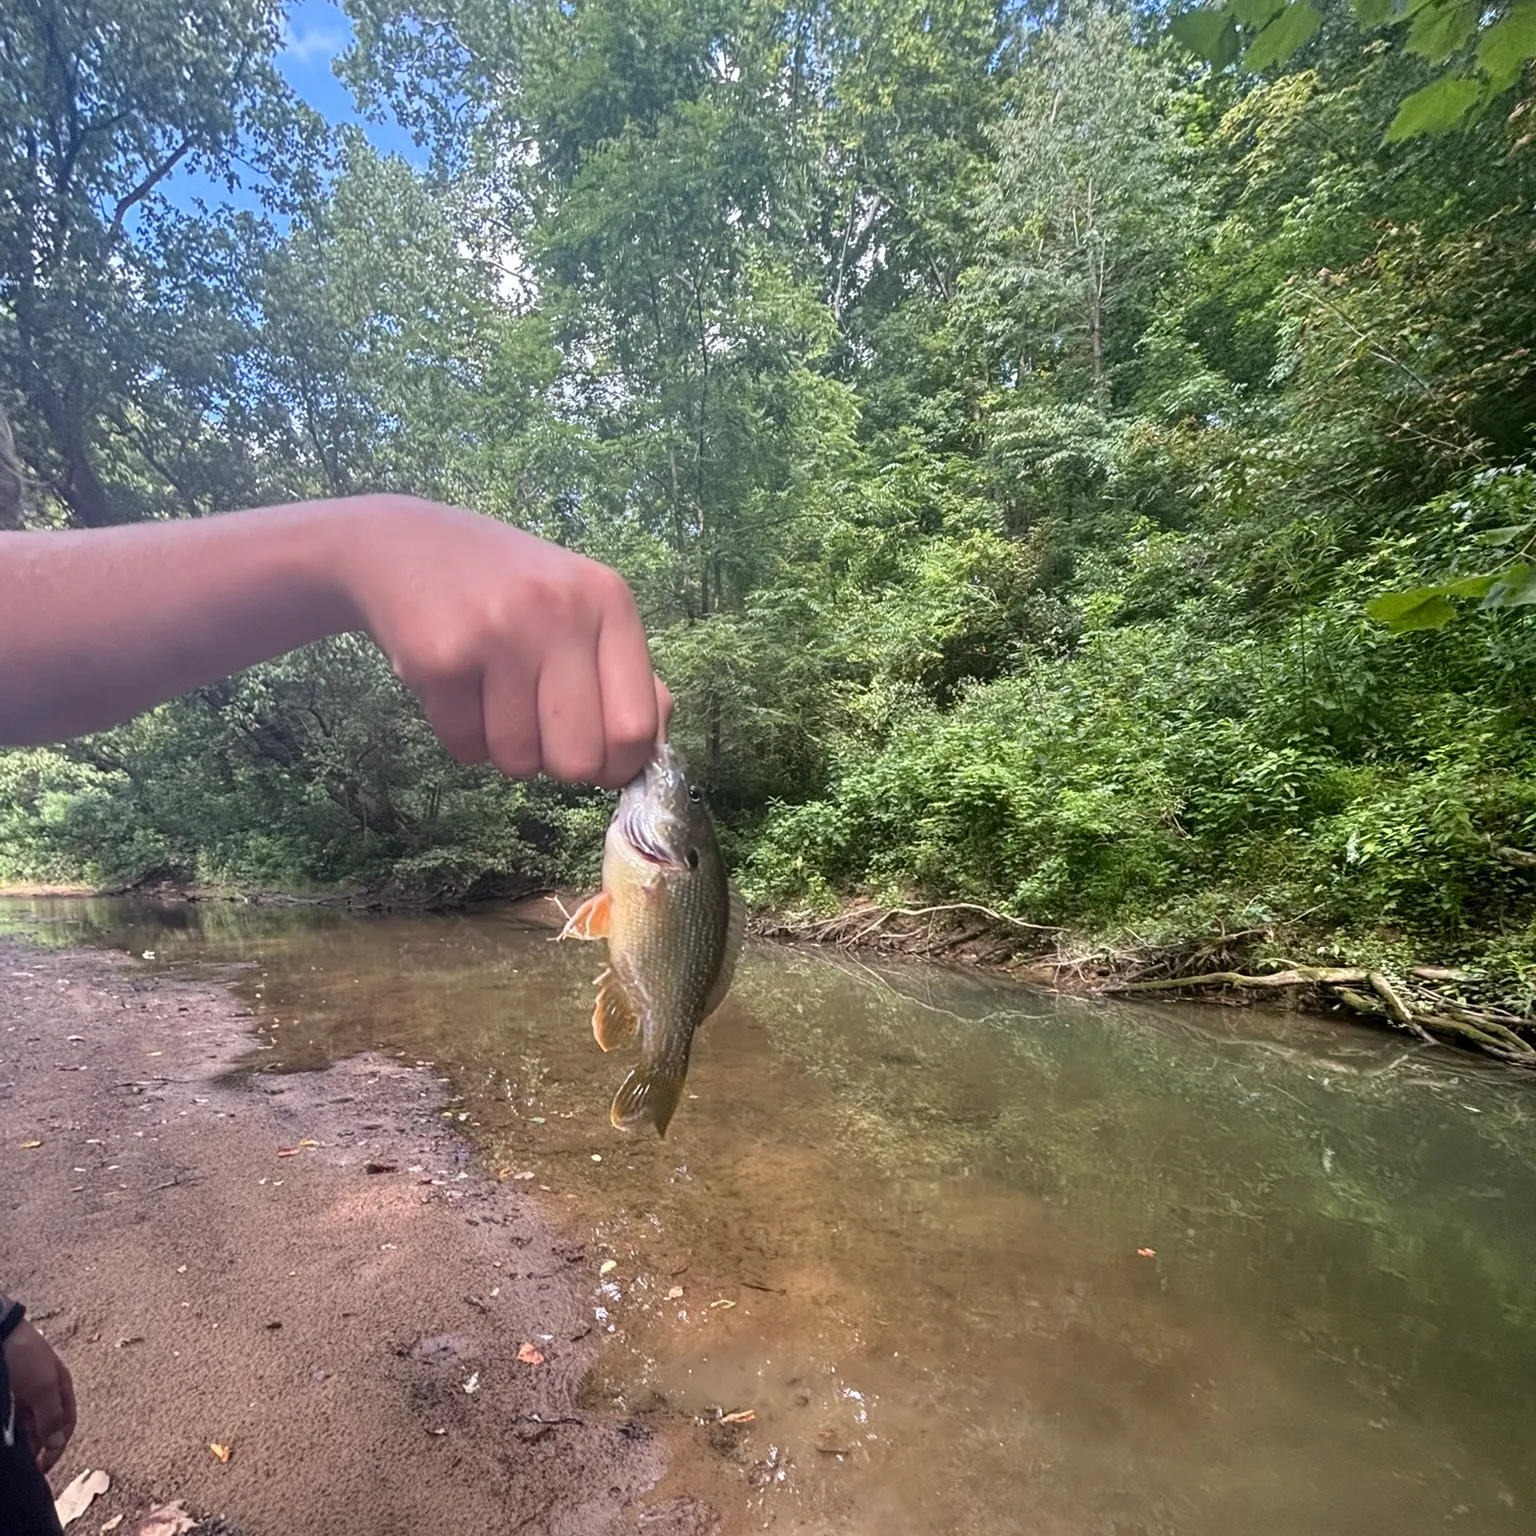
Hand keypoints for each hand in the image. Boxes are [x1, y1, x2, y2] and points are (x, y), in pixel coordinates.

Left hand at [4, 1320, 75, 1473]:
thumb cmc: (25, 1357)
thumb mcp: (43, 1388)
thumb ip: (51, 1416)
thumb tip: (57, 1443)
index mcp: (61, 1389)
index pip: (66, 1425)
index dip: (56, 1448)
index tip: (42, 1469)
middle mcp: (44, 1393)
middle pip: (46, 1427)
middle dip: (39, 1448)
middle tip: (25, 1467)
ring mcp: (24, 1394)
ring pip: (28, 1425)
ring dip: (24, 1441)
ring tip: (13, 1457)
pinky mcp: (9, 1395)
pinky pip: (13, 1419)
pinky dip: (11, 1432)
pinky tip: (6, 1438)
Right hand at [338, 498, 670, 788]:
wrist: (402, 544)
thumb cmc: (507, 589)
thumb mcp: (580, 608)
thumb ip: (627, 675)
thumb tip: (655, 746)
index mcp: (608, 601)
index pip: (636, 726)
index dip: (619, 765)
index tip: (599, 762)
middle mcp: (560, 612)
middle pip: (579, 758)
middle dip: (557, 763)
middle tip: (537, 727)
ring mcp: (499, 632)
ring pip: (519, 760)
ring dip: (504, 749)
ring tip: (491, 697)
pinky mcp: (441, 658)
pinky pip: (466, 748)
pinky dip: (461, 737)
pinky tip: (457, 689)